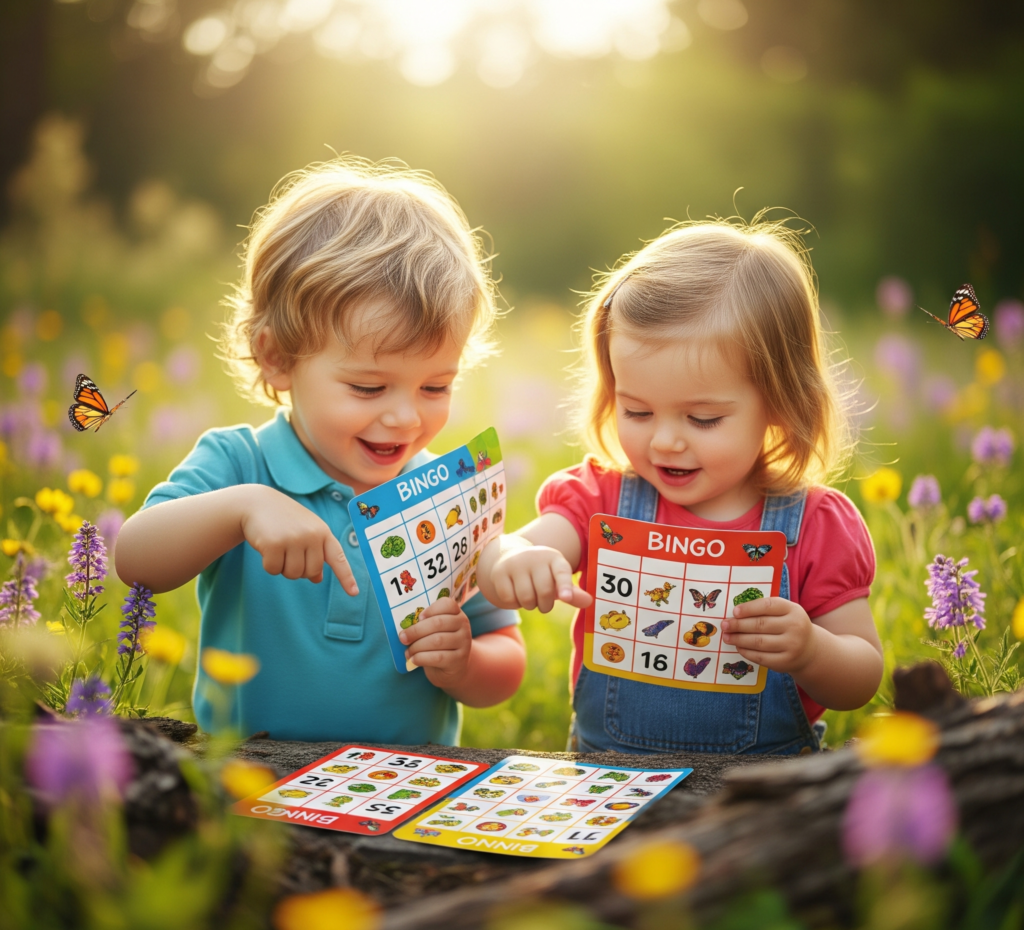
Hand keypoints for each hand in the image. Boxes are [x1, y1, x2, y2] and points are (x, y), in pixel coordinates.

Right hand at [239, 487, 358, 593]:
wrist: (257, 503)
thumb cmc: (284, 521)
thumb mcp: (304, 533)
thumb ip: (314, 553)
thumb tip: (317, 579)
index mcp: (323, 532)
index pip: (337, 558)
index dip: (346, 577)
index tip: (353, 593)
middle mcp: (311, 535)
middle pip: (311, 572)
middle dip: (299, 569)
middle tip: (288, 552)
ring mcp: (293, 539)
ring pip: (292, 574)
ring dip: (283, 568)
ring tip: (278, 548)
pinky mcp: (274, 543)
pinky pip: (274, 570)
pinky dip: (269, 565)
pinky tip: (266, 548)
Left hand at [399, 597, 472, 684]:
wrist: (453, 669)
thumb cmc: (439, 646)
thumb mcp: (436, 632)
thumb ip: (426, 625)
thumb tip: (405, 629)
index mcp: (457, 614)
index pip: (447, 604)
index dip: (431, 609)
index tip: (419, 618)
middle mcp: (464, 626)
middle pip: (438, 623)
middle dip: (416, 631)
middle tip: (403, 638)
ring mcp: (464, 643)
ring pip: (437, 640)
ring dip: (417, 646)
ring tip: (407, 652)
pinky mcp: (458, 660)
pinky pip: (438, 657)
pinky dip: (421, 658)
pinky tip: (414, 660)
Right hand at [486, 539, 591, 612]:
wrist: (510, 556)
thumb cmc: (542, 573)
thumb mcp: (558, 579)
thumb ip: (572, 592)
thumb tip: (589, 602)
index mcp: (554, 558)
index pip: (562, 572)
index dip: (565, 586)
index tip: (566, 598)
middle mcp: (535, 557)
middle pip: (544, 592)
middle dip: (545, 605)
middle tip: (543, 602)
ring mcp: (516, 563)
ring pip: (526, 598)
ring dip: (530, 605)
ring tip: (530, 597)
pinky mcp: (499, 572)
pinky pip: (509, 599)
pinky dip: (514, 603)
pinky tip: (515, 593)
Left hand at [721, 597, 816, 673]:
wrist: (809, 649)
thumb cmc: (789, 625)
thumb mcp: (785, 612)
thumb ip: (765, 609)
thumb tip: (735, 613)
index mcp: (793, 610)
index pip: (768, 606)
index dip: (749, 608)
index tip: (734, 612)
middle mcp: (795, 627)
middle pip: (760, 625)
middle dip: (738, 625)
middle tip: (724, 625)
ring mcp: (792, 646)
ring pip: (758, 642)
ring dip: (739, 639)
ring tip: (727, 637)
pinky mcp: (785, 662)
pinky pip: (761, 657)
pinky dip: (746, 652)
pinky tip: (738, 647)